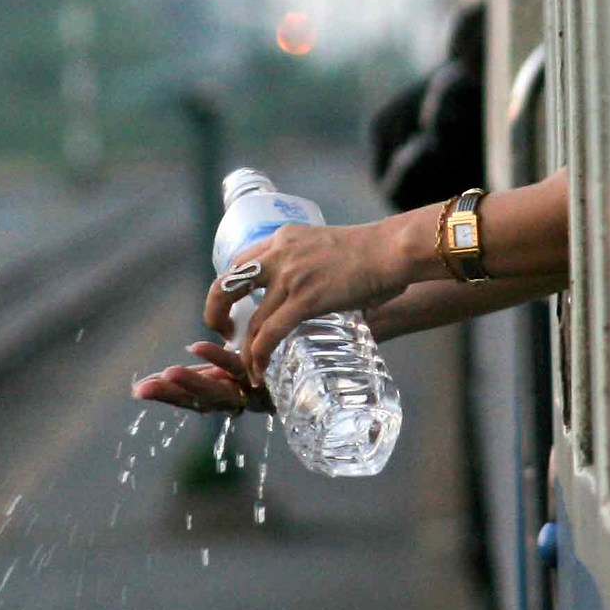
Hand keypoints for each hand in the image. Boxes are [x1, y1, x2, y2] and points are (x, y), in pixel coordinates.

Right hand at [132, 340, 271, 414]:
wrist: (324, 371)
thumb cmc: (283, 364)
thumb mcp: (247, 361)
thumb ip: (220, 360)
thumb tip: (195, 350)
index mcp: (229, 392)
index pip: (192, 397)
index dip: (167, 394)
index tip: (139, 390)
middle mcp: (240, 395)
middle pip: (200, 399)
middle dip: (172, 395)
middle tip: (143, 389)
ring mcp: (254, 388)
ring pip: (217, 390)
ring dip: (191, 384)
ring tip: (168, 374)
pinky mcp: (270, 375)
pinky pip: (240, 367)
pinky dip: (216, 360)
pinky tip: (195, 349)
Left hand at [206, 219, 424, 385]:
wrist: (393, 249)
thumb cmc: (378, 252)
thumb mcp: (332, 249)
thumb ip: (319, 268)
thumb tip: (331, 292)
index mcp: (285, 238)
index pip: (242, 260)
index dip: (230, 286)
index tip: (234, 306)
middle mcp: (281, 254)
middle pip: (228, 282)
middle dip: (216, 310)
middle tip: (223, 332)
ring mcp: (291, 277)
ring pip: (252, 319)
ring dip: (244, 349)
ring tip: (248, 368)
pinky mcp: (306, 299)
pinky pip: (270, 333)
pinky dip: (259, 356)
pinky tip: (259, 371)